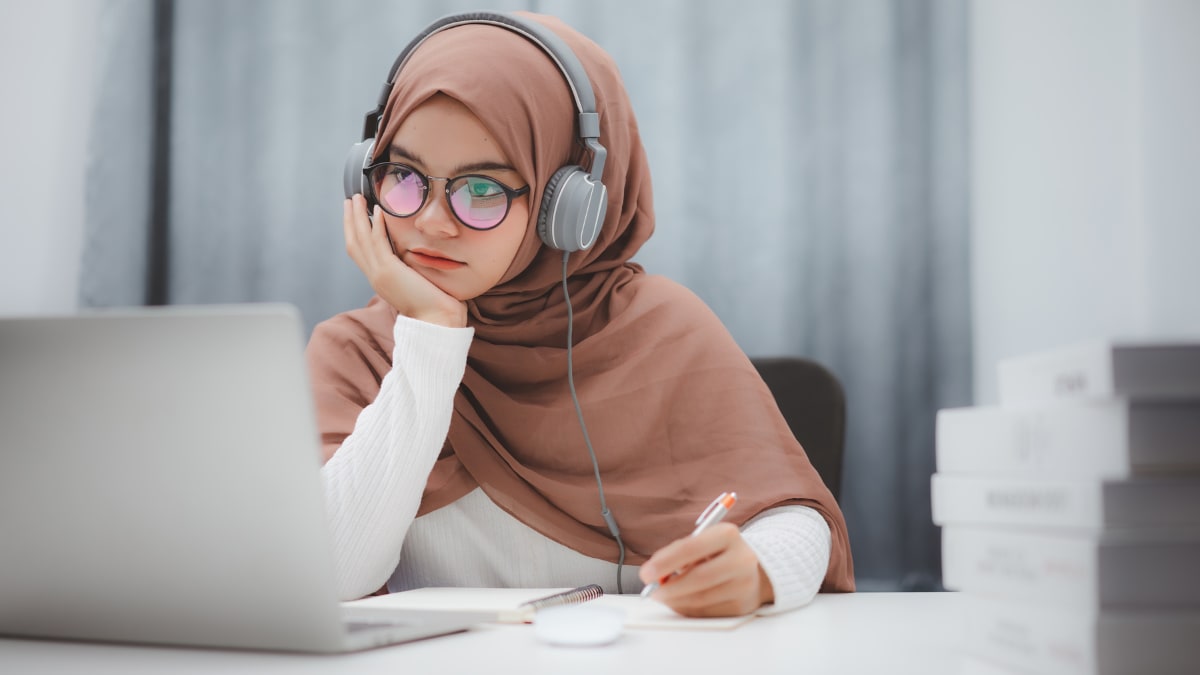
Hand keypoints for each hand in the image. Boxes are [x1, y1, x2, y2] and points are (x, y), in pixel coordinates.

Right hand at [343, 195, 466, 327]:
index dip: (355, 231)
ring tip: (356, 198)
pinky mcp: (389, 272)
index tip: (355, 214)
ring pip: (361, 241)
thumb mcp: (416, 282)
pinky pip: (378, 244)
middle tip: (349, 200)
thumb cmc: (434, 305)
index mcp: (380, 279)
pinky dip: (375, 227)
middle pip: (354, 243)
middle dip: (350, 220)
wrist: (437, 321)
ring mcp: (380, 274)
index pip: (360, 251)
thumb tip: (416, 255)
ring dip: (358, 217)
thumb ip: (410, 268)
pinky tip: (377, 211)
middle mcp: (375, 276)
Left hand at [638, 523, 773, 616]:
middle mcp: (741, 559)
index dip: (665, 562)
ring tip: (663, 595)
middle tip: (651, 590)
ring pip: (700, 599)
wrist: (754, 568)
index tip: (646, 573)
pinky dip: (687, 608)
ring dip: (675, 600)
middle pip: (699, 578)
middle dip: (669, 587)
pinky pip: (706, 612)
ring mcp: (744, 585)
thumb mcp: (704, 540)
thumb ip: (679, 552)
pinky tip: (681, 601)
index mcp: (728, 534)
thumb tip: (654, 573)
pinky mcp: (742, 606)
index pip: (691, 548)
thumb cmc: (719, 552)